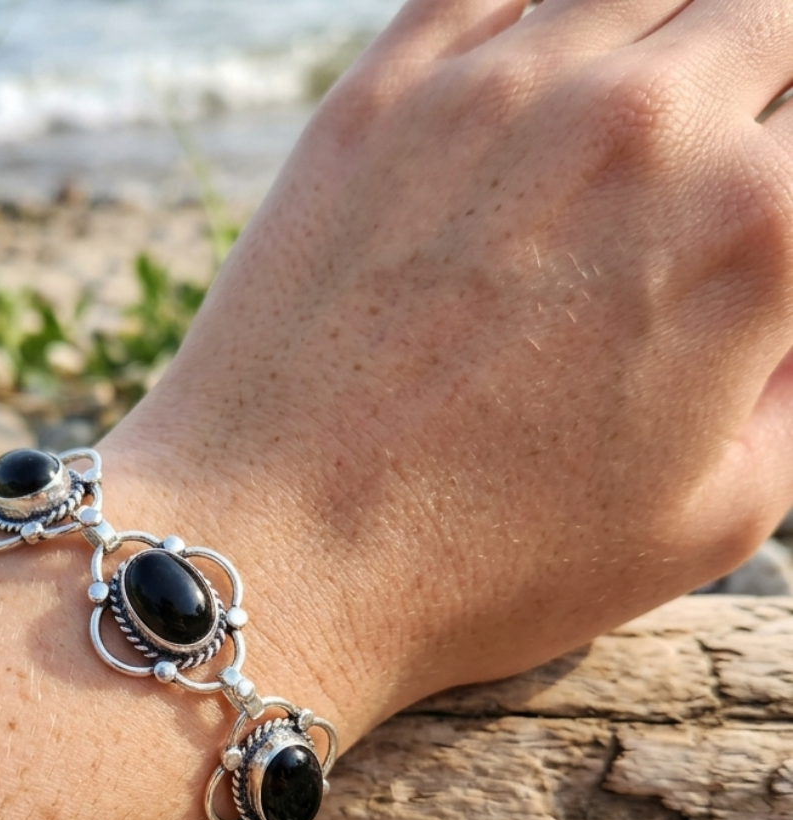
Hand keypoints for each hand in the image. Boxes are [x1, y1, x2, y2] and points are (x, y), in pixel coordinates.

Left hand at [107, 0, 792, 734]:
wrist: (276, 552)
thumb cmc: (487, 566)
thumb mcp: (713, 516)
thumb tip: (784, 306)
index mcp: (757, 232)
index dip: (788, 183)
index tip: (754, 238)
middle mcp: (644, 124)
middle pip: (764, 20)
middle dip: (762, 83)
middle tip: (722, 154)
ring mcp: (500, 89)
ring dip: (670, 30)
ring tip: (638, 115)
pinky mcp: (381, 92)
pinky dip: (543, 14)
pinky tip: (542, 71)